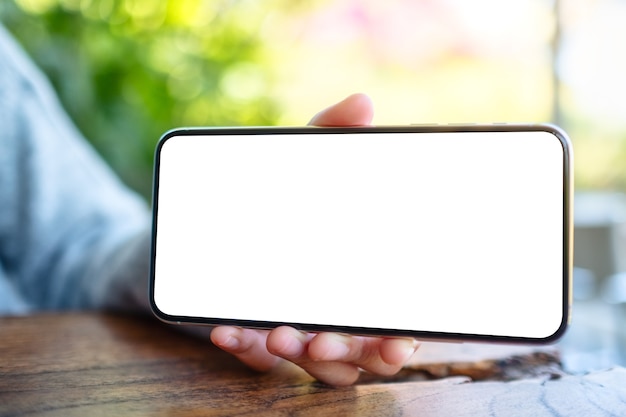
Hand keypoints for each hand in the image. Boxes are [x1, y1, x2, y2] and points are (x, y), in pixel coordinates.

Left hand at [210, 94, 419, 385]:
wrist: (204, 219)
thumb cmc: (269, 192)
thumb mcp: (296, 161)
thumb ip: (329, 133)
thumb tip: (363, 102)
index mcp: (359, 278)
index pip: (392, 321)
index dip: (400, 340)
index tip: (397, 339)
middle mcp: (334, 309)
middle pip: (357, 355)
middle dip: (348, 355)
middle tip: (325, 339)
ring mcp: (295, 324)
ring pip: (312, 365)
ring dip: (299, 356)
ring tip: (280, 334)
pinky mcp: (253, 333)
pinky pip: (255, 355)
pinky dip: (244, 346)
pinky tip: (226, 329)